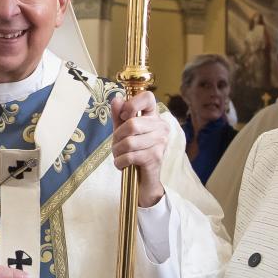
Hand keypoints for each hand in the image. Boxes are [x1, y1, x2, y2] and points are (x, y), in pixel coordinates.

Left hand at [110, 90, 167, 206]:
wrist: (144, 180)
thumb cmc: (134, 152)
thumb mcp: (123, 131)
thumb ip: (119, 115)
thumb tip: (117, 99)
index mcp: (154, 117)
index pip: (148, 97)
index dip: (132, 104)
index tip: (124, 116)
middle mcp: (161, 127)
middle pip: (132, 124)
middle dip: (117, 136)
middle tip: (117, 144)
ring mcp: (161, 142)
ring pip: (129, 142)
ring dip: (117, 151)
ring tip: (120, 155)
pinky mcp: (155, 157)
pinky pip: (130, 156)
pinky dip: (120, 162)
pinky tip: (122, 164)